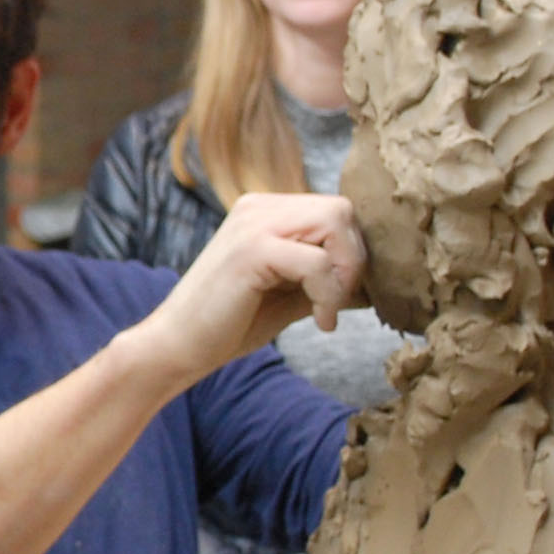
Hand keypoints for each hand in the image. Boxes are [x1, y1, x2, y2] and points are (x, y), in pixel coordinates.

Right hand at [132, 193, 363, 389]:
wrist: (176, 347)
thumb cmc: (230, 324)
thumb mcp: (291, 295)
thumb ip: (326, 279)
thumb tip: (376, 281)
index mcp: (266, 210)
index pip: (336, 211)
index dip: (353, 252)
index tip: (345, 295)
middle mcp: (259, 206)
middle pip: (342, 210)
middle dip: (355, 260)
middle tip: (339, 302)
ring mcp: (253, 223)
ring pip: (334, 224)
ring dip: (344, 273)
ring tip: (328, 310)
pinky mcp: (251, 249)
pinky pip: (317, 261)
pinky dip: (329, 294)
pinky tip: (320, 321)